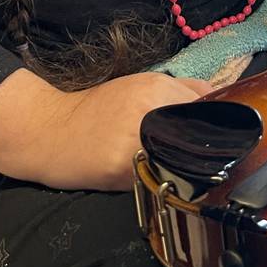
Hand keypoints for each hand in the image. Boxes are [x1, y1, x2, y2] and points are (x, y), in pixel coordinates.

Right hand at [0, 68, 210, 190]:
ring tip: (170, 168)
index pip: (206, 106)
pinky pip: (154, 177)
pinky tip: (150, 178)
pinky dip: (158, 180)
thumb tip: (218, 98)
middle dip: (199, 146)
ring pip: (179, 157)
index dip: (211, 124)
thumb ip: (179, 91)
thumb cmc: (96, 110)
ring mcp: (135, 137)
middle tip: (191, 157)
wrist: (48, 129)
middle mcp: (150, 106)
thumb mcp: (138, 87)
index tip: (210, 137)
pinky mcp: (120, 166)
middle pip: (197, 132)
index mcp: (157, 85)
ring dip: (181, 165)